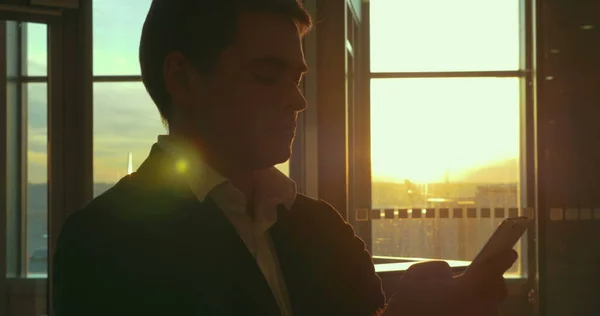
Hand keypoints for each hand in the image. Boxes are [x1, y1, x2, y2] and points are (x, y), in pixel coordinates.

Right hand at [383, 250, 517, 315]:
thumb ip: (438, 268)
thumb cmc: (407, 302)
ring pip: (491, 306)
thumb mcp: (416, 275)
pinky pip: (481, 313)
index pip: (491, 270)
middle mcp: (475, 308)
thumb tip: (450, 273)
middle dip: (494, 279)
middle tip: (485, 272)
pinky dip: (476, 308)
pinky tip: (463, 305)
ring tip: (470, 292)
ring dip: (484, 297)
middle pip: (497, 290)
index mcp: (462, 291)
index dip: (501, 259)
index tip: (509, 252)